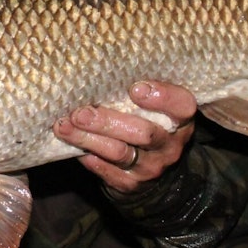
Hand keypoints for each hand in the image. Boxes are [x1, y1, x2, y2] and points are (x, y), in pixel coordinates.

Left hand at [53, 80, 196, 192]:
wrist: (151, 175)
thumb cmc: (145, 124)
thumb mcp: (153, 109)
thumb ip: (138, 92)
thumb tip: (99, 64)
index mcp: (180, 120)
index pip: (182, 107)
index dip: (163, 98)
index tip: (135, 88)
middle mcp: (169, 145)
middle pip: (143, 133)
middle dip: (108, 121)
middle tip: (80, 112)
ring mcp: (151, 167)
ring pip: (119, 152)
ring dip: (89, 138)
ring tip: (64, 126)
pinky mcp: (131, 184)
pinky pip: (107, 172)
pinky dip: (89, 158)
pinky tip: (72, 146)